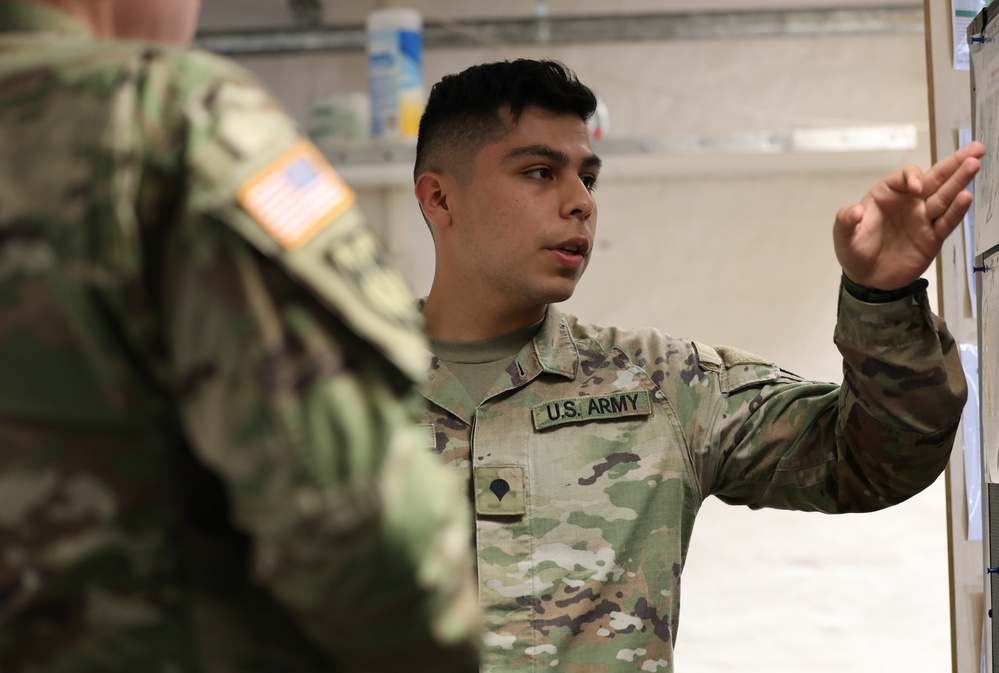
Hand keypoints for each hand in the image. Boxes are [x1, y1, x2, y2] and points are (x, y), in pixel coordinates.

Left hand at [833, 141, 984, 290]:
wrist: (867, 279)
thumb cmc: (854, 251)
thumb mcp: (843, 236)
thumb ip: (845, 221)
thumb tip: (853, 211)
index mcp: (886, 194)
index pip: (905, 177)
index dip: (913, 177)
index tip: (916, 188)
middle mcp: (909, 202)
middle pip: (934, 179)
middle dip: (953, 163)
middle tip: (975, 149)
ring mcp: (923, 219)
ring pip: (945, 197)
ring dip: (960, 181)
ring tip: (975, 164)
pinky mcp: (932, 237)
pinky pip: (947, 222)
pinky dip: (957, 211)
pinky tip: (967, 197)